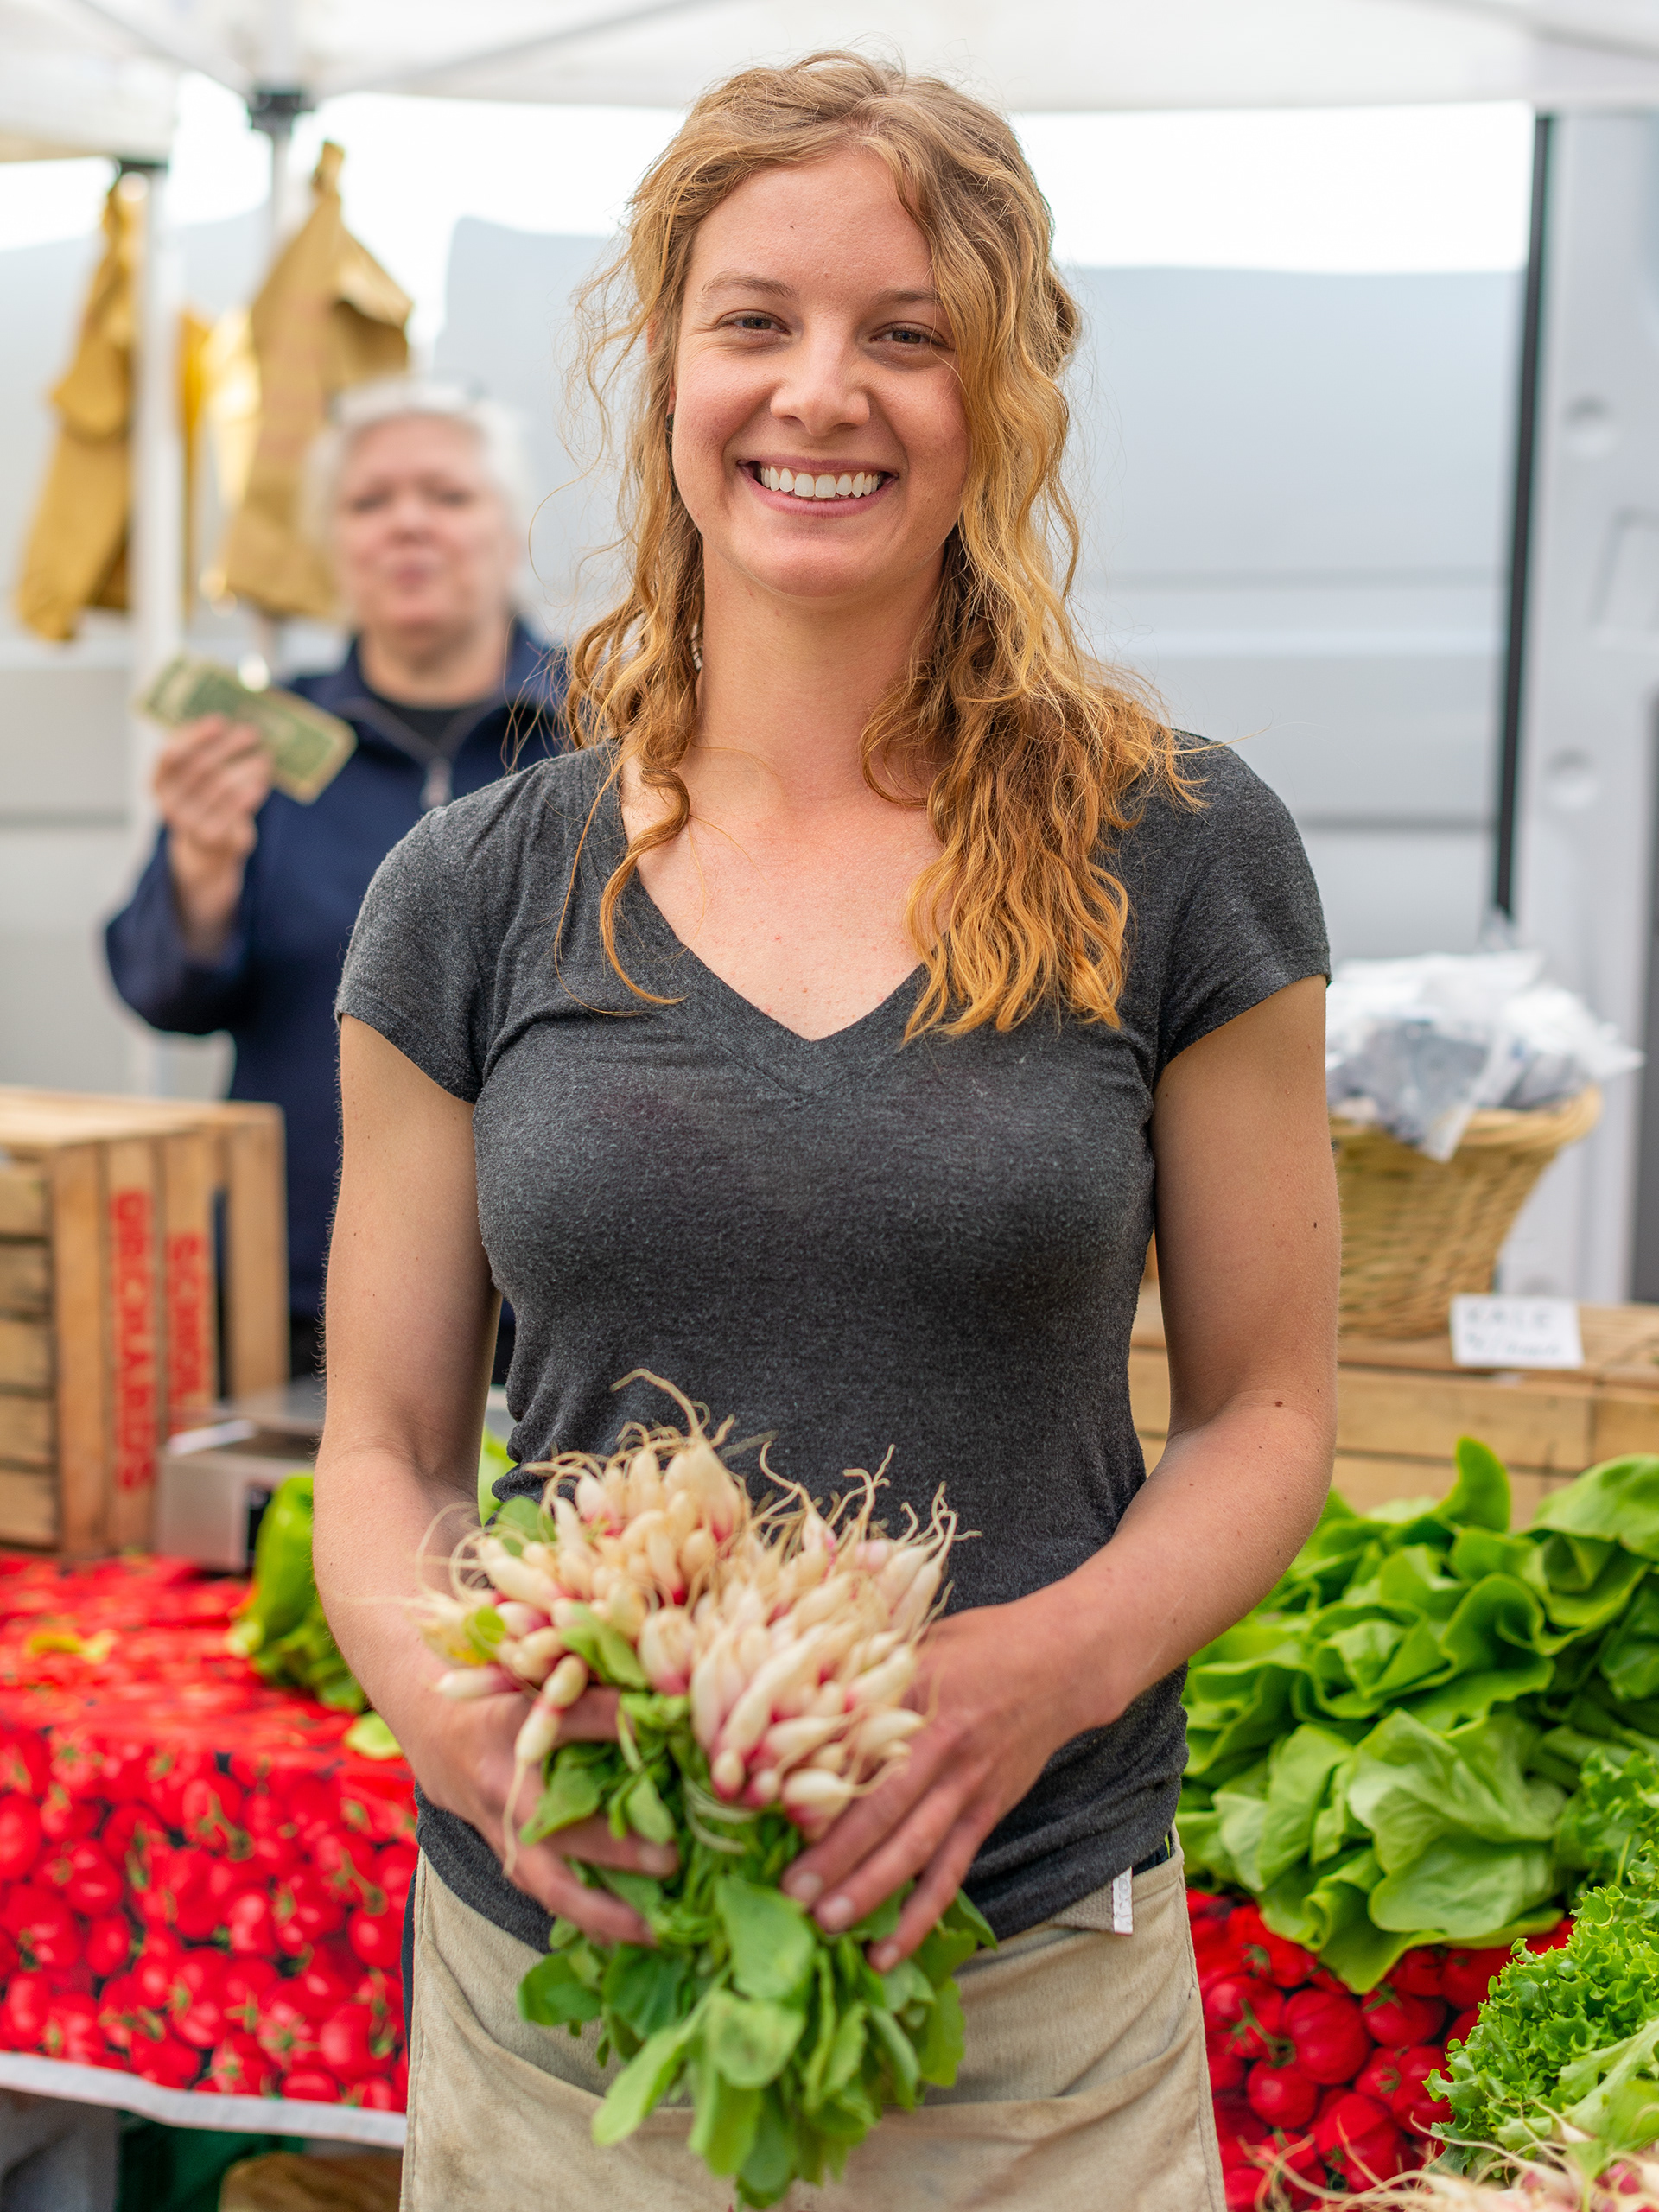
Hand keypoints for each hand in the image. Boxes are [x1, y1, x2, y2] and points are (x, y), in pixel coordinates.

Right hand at [153, 713, 271, 960]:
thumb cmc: (204, 800)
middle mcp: (168, 802)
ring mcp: (189, 822)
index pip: (170, 753)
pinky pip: (235, 808)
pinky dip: (251, 791)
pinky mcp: (212, 836)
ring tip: (265, 756)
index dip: (195, 735)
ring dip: (247, 767)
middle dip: (229, 746)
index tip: (220, 720)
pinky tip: (263, 781)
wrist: (205, 849)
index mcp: (158, 782)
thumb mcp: (197, 778)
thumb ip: (206, 751)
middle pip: (200, 766)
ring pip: (222, 786)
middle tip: (253, 732)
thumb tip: (237, 721)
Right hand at [408, 1680, 678, 1947]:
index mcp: (511, 1726)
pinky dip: (589, 1919)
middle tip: (670, 1856)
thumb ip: (592, 1687)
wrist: (438, 1732)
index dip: (617, 1722)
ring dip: (603, 1911)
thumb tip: (664, 1696)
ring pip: (549, 1883)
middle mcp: (503, 1787)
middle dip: (613, 1849)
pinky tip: (632, 1934)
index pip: (571, 1720)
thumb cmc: (504, 1698)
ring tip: (656, 1928)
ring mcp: (503, 1831)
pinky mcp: (507, 1858)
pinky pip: (548, 1895)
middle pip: (558, 1825)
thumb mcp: (537, 1680)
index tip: (671, 1724)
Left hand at [780, 1597, 1090, 1971]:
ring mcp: (967, 1782)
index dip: (814, 1774)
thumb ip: (866, 1669)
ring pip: (914, 1847)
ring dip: (870, 1889)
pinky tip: (886, 1952)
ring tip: (826, 1923)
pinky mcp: (985, 1811)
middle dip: (834, 1852)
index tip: (766, 1809)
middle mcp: (940, 1741)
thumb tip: (795, 1693)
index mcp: (912, 1690)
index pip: (855, 1739)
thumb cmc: (977, 1644)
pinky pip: (948, 1872)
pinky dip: (919, 1915)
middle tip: (787, 1890)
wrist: (1061, 1662)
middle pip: (881, 1805)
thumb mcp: (919, 1639)